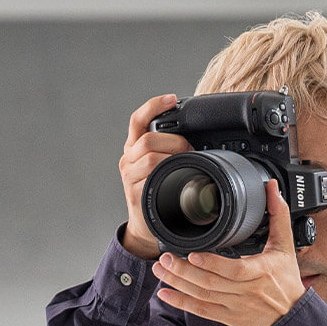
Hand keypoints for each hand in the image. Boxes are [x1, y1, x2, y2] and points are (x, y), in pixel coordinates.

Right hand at [118, 93, 190, 259]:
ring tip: (185, 166)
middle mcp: (128, 160)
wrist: (147, 226)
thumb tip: (197, 137)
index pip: (138, 120)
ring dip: (172, 159)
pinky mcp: (135, 194)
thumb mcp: (160, 166)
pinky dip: (168, 175)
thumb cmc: (160, 193)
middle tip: (188, 151)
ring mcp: (130, 177)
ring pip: (150, 158)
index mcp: (134, 148)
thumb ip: (169, 148)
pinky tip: (177, 178)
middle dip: (173, 142)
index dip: (153, 106)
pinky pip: (153, 178)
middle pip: (147, 139)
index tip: (171, 99)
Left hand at [151, 180, 306, 325]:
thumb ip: (278, 216)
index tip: (192, 253)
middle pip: (210, 282)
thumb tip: (271, 187)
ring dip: (178, 283)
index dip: (211, 263)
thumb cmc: (286, 280)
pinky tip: (164, 294)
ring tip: (160, 269)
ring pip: (202, 296)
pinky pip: (201, 311)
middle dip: (184, 270)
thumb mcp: (286, 247)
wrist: (290, 317)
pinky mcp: (227, 317)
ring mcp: (235, 306)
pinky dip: (181, 303)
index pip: (234, 270)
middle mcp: (246, 291)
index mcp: (260, 272)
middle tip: (166, 257)